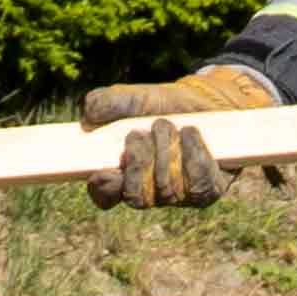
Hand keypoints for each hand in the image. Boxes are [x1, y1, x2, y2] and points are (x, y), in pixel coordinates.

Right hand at [83, 65, 272, 208]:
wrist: (204, 102)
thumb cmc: (162, 105)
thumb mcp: (133, 99)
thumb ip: (108, 103)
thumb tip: (89, 113)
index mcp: (123, 175)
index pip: (106, 196)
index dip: (104, 190)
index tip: (104, 172)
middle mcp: (150, 192)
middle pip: (138, 196)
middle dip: (141, 162)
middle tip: (147, 131)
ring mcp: (179, 196)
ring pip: (168, 190)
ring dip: (168, 151)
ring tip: (171, 125)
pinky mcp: (207, 190)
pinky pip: (199, 185)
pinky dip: (193, 154)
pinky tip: (191, 132)